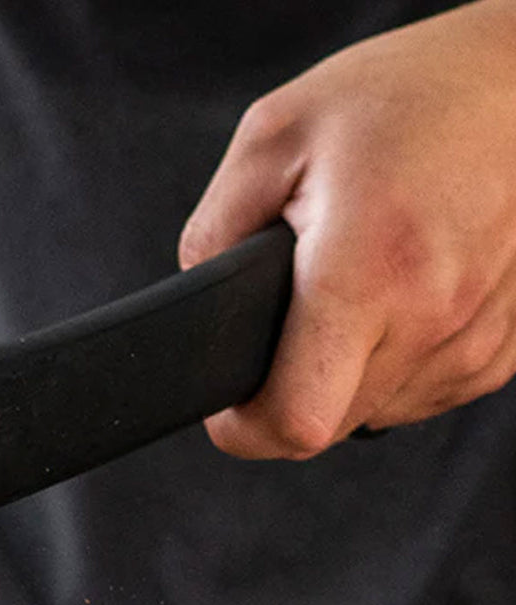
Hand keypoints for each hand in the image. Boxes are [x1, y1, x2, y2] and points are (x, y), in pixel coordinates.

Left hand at [179, 0, 515, 458]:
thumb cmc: (405, 97)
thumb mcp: (272, 138)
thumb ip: (213, 234)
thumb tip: (199, 300)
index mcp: (368, 272)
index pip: (294, 422)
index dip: (245, 427)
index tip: (229, 402)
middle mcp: (433, 316)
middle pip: (329, 424)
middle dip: (290, 391)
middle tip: (288, 321)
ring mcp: (478, 338)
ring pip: (377, 411)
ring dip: (346, 375)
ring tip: (353, 289)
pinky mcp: (508, 346)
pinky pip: (425, 391)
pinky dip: (397, 362)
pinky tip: (397, 296)